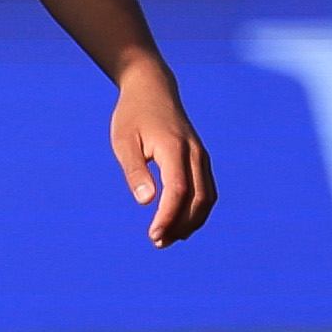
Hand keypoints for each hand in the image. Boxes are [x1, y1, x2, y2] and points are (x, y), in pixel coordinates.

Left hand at [110, 53, 214, 246]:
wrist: (152, 89)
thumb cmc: (132, 115)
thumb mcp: (123, 141)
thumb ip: (135, 171)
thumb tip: (146, 201)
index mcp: (175, 149)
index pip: (178, 191)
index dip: (168, 217)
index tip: (153, 235)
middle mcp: (194, 154)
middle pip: (199, 199)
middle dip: (181, 225)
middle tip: (159, 243)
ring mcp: (201, 156)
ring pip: (207, 197)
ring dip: (192, 221)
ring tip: (168, 238)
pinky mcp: (200, 158)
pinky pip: (206, 189)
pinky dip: (197, 209)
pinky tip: (180, 222)